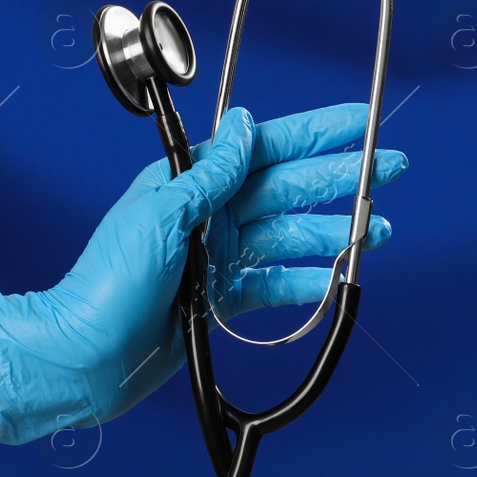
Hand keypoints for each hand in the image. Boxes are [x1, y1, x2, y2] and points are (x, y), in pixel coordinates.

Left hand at [0, 103, 407, 444]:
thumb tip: (247, 126)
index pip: (267, 148)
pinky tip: (340, 277)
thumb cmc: (107, 283)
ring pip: (291, 237)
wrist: (85, 356)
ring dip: (337, 231)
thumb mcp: (161, 214)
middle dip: (343, 177)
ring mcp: (219, 259)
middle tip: (392, 168)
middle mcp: (210, 216)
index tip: (361, 121)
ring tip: (381, 230)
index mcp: (192, 185)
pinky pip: (277, 286)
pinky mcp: (223, 301)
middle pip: (289, 188)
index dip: (317, 133)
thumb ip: (211, 174)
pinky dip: (310, 282)